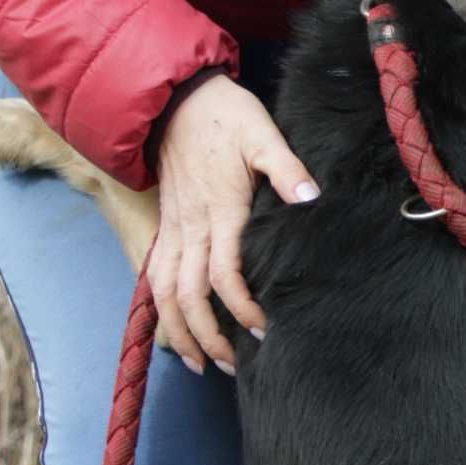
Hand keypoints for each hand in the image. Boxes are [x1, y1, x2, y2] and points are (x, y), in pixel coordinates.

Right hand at [152, 77, 316, 372]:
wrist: (174, 98)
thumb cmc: (224, 115)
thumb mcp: (263, 133)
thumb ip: (287, 168)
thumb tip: (311, 199)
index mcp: (220, 210)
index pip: (225, 274)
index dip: (241, 307)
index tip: (262, 329)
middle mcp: (191, 227)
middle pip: (189, 296)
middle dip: (207, 337)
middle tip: (231, 366)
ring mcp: (173, 228)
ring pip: (164, 293)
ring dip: (179, 331)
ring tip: (199, 362)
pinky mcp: (165, 225)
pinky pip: (155, 276)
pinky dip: (161, 308)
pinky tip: (175, 329)